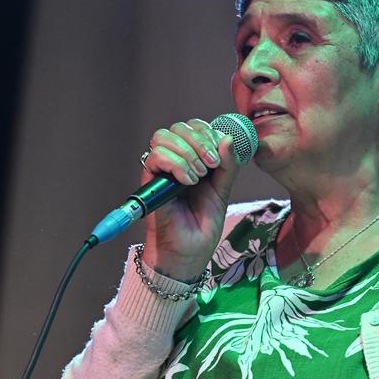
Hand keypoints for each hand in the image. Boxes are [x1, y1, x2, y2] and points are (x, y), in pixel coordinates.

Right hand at [141, 118, 240, 280]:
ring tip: (199, 176)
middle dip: (199, 140)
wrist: (189, 251)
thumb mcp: (223, 190)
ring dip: (187, 151)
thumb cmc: (203, 224)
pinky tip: (187, 181)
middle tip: (212, 164)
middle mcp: (175, 160)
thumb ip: (228, 165)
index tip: (220, 156)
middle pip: (179, 127)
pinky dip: (176, 163)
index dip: (208, 133)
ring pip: (164, 136)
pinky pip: (156, 156)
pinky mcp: (150, 180)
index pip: (195, 127)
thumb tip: (228, 138)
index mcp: (193, 158)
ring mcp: (161, 169)